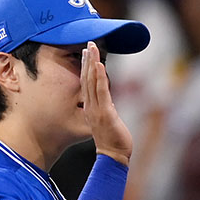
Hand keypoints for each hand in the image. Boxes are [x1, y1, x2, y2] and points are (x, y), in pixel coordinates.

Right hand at [81, 42, 131, 164]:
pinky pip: (101, 92)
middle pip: (86, 79)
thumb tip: (108, 102)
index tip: (86, 53)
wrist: (113, 155)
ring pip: (91, 83)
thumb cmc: (112, 140)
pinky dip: (98, 78)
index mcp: (90, 108)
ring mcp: (96, 109)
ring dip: (91, 64)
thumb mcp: (108, 121)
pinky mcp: (105, 113)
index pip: (86, 84)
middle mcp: (90, 107)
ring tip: (91, 49)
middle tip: (88, 44)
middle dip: (87, 61)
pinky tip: (98, 65)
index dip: (86, 68)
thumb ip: (106, 109)